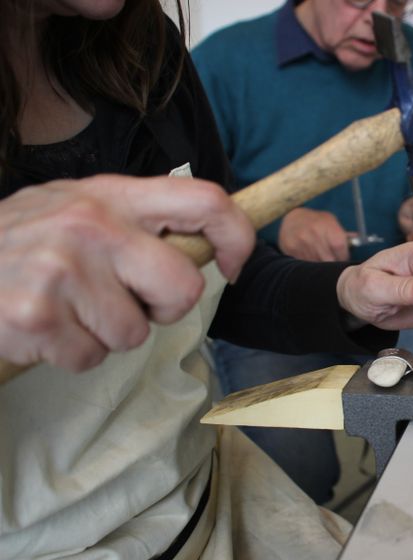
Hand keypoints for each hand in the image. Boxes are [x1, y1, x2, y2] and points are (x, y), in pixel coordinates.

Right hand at [0, 175, 254, 371]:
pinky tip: (43, 328)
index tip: (234, 265)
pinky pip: (90, 358)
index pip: (205, 200)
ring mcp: (62, 268)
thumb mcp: (76, 208)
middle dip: (162, 309)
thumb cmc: (21, 244)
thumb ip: (134, 221)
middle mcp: (92, 224)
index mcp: (111, 195)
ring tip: (67, 309)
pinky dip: (71, 355)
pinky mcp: (37, 314)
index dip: (236, 236)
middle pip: (183, 288)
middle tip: (123, 301)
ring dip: (106, 335)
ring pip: (134, 334)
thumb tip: (203, 246)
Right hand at [279, 207, 349, 260]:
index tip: (343, 260)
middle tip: (333, 263)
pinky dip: (309, 265)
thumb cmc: (317, 221)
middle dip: (333, 264)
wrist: (291, 218)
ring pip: (316, 265)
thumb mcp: (331, 222)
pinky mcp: (292, 249)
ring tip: (322, 260)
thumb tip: (359, 241)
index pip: (341, 250)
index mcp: (329, 228)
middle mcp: (315, 235)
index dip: (344, 258)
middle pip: (330, 260)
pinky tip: (311, 258)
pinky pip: (304, 264)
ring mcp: (302, 243)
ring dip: (321, 267)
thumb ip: (345, 235)